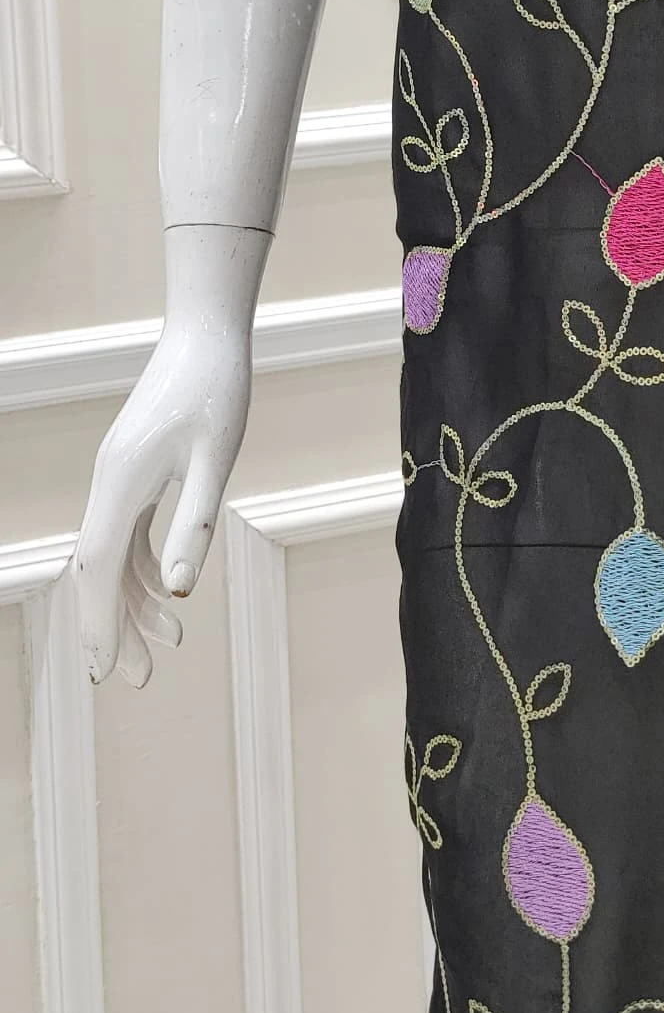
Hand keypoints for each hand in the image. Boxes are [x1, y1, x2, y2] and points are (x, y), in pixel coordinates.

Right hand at [72, 317, 251, 685]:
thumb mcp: (216, 461)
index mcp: (122, 482)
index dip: (100, 623)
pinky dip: (144, 566)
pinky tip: (169, 594)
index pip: (100, 568)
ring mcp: (117, 477)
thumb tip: (177, 590)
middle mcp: (108, 483)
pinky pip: (128, 532)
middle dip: (112, 626)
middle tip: (134, 679)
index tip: (103, 671)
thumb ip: (194, 525)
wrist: (207, 333)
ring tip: (168, 642)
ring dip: (133, 601)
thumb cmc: (217, 390)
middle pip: (98, 570)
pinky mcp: (133, 471)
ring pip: (112, 555)